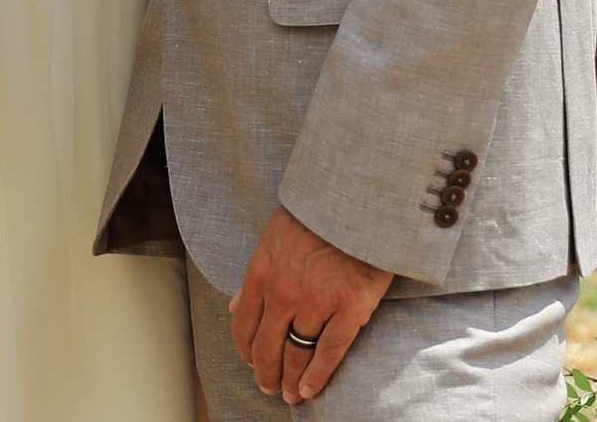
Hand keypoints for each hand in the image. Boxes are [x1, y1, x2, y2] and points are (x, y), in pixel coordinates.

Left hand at [229, 205, 392, 403]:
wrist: (360, 202)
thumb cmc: (318, 216)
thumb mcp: (274, 236)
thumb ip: (256, 274)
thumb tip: (236, 306)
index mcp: (261, 272)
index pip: (244, 325)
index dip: (247, 351)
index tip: (252, 363)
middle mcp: (283, 292)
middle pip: (268, 347)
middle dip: (265, 374)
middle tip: (268, 387)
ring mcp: (316, 303)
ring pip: (296, 354)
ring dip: (290, 380)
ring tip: (290, 394)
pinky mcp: (349, 309)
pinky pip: (328, 353)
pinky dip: (317, 376)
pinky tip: (309, 389)